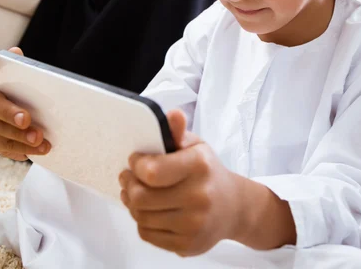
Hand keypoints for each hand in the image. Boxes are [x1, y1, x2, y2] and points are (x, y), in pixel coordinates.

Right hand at [0, 47, 50, 160]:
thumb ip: (9, 62)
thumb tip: (16, 53)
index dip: (8, 112)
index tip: (26, 119)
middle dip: (19, 134)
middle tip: (40, 137)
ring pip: (0, 140)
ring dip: (22, 145)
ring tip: (44, 147)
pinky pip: (1, 147)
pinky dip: (16, 151)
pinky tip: (30, 153)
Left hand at [119, 109, 241, 256]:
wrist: (233, 207)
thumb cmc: (207, 172)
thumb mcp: (196, 146)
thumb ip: (178, 132)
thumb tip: (174, 114)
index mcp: (199, 166)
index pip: (152, 171)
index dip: (136, 165)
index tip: (136, 160)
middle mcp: (198, 196)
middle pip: (141, 197)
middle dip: (129, 184)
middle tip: (128, 177)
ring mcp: (193, 224)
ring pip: (141, 217)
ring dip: (132, 203)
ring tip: (136, 192)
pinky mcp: (187, 245)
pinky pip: (147, 234)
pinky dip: (142, 221)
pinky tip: (149, 210)